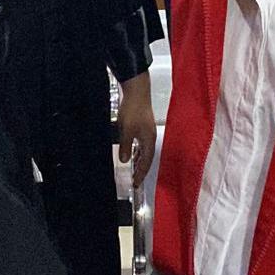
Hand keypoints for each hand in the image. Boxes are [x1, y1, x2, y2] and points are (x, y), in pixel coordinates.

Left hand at [117, 73, 156, 187]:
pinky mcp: (143, 125)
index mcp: (149, 141)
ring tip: (134, 169)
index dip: (141, 174)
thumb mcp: (126, 131)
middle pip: (147, 158)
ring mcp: (147, 131)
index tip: (136, 184)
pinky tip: (131, 151)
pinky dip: (137, 151)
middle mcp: (150, 137)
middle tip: (136, 180)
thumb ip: (125, 147)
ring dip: (139, 160)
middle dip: (141, 170)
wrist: (137, 91)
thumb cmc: (133, 109)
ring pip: (144, 150)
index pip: (146, 162)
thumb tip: (124, 160)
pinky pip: (141, 143)